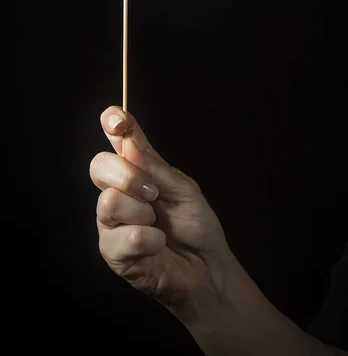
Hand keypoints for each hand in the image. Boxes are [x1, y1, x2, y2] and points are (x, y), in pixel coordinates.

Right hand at [89, 106, 233, 321]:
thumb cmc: (196, 225)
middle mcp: (118, 190)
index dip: (112, 122)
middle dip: (127, 176)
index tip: (117, 121)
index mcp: (138, 169)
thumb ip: (156, 168)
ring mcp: (111, 221)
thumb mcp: (184, 189)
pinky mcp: (112, 251)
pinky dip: (148, 240)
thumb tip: (130, 145)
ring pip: (108, 202)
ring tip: (158, 224)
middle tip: (153, 193)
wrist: (207, 267)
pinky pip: (120, 237)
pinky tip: (158, 245)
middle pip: (99, 165)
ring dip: (141, 213)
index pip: (117, 138)